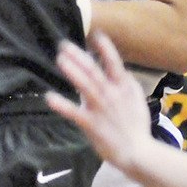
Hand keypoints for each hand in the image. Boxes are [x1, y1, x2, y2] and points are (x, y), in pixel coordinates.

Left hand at [46, 31, 151, 170]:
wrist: (137, 152)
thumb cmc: (136, 124)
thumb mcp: (137, 97)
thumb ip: (126, 81)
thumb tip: (117, 66)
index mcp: (122, 86)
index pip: (114, 62)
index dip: (105, 48)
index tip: (95, 34)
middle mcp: (111, 94)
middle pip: (93, 71)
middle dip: (78, 56)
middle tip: (64, 44)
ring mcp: (100, 108)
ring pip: (85, 86)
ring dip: (72, 71)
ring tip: (60, 59)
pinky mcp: (91, 124)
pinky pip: (74, 113)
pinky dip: (62, 105)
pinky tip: (49, 97)